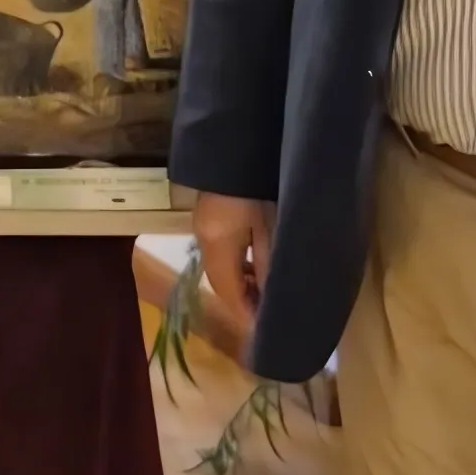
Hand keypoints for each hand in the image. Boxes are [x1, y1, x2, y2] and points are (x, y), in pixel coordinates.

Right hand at [190, 193, 274, 370]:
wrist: (237, 143)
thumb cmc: (258, 184)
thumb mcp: (269, 225)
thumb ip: (268, 262)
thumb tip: (272, 297)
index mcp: (218, 244)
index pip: (228, 292)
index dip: (246, 315)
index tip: (266, 332)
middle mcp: (204, 239)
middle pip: (221, 282)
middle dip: (243, 302)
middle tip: (270, 314)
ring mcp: (203, 227)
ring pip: (219, 269)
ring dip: (240, 284)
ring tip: (266, 292)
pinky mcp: (208, 218)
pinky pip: (220, 253)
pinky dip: (237, 267)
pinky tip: (255, 266)